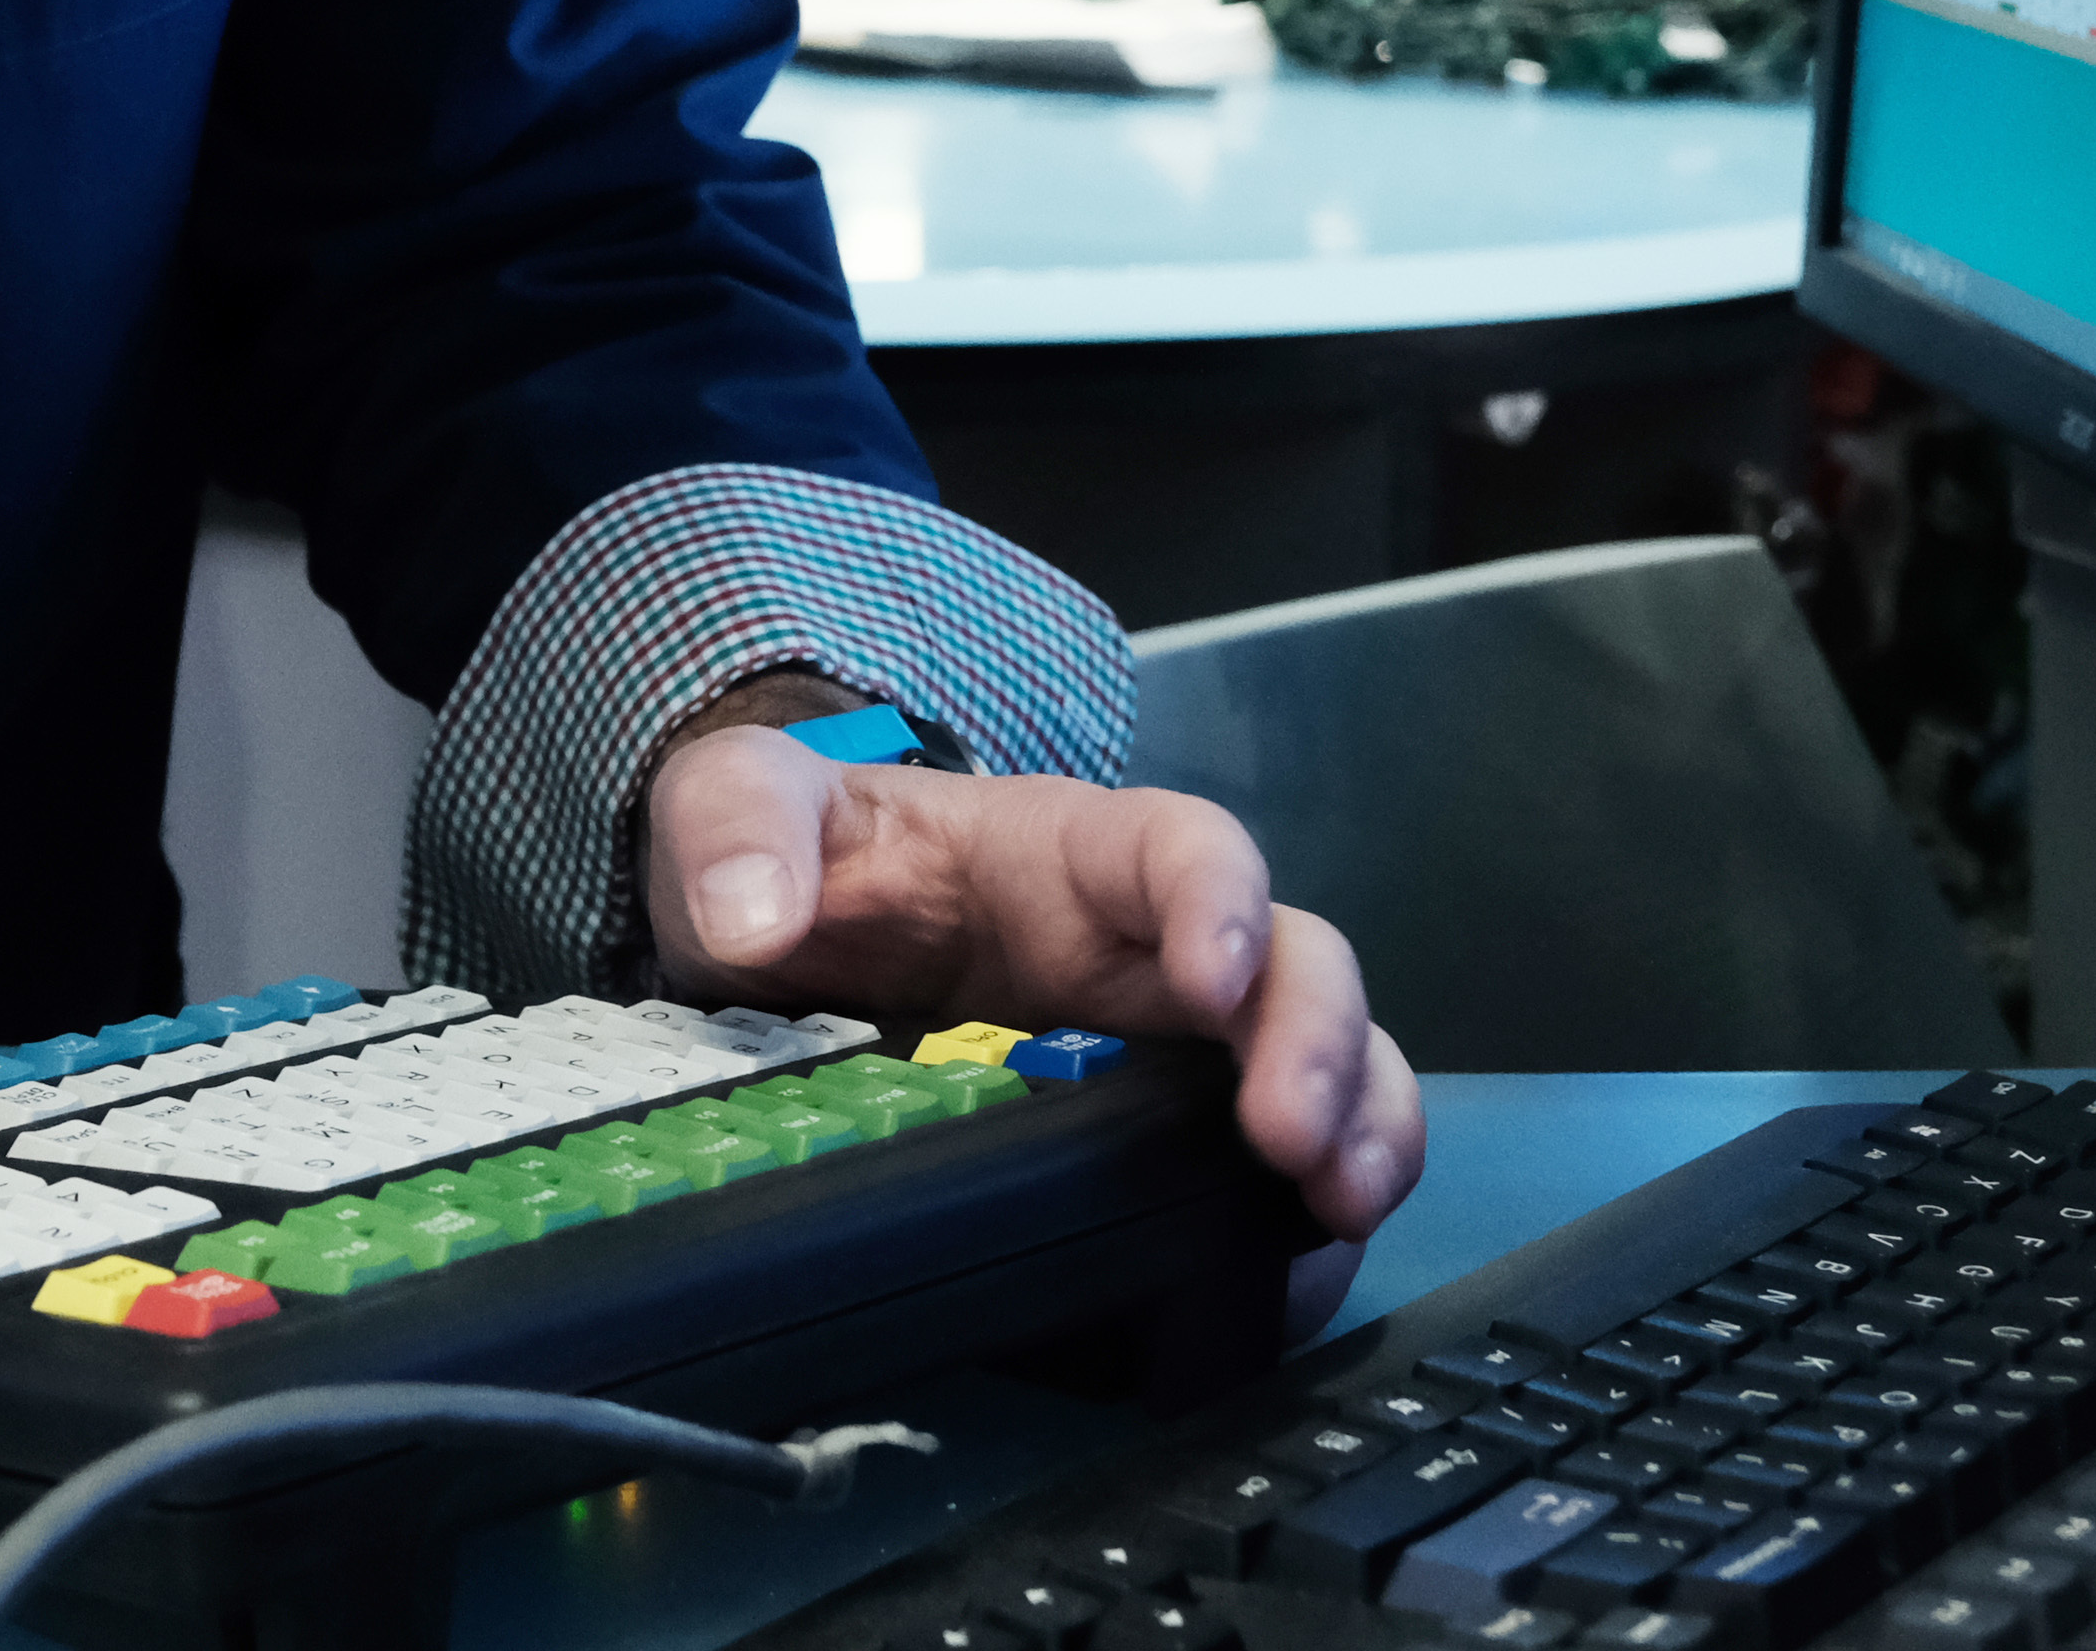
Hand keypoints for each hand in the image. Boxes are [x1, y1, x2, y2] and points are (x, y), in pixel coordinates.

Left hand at [642, 714, 1423, 1248]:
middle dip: (1318, 1044)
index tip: (1214, 975)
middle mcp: (1150, 955)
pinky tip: (1290, 1284)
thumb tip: (759, 918)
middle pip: (1294, 968)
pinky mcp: (1154, 1155)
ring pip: (1323, 1073)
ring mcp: (1168, 1059)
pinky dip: (1298, 1240)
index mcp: (1069, 855)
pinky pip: (1260, 1193)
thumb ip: (740, 830)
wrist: (782, 944)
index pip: (1182, 848)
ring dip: (1357, 1135)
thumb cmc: (801, 860)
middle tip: (1297, 1140)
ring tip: (1341, 1213)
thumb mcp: (738, 810)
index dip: (1219, 901)